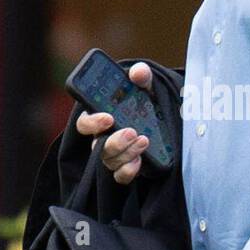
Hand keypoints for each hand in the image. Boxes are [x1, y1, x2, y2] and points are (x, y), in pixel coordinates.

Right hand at [75, 61, 152, 184]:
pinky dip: (129, 170)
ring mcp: (113, 155)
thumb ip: (141, 76)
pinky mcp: (125, 167)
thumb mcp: (145, 86)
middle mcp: (102, 138)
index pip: (85, 124)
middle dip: (114, 141)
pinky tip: (140, 161)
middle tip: (132, 132)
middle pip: (98, 146)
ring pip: (110, 160)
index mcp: (99, 118)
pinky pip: (120, 176)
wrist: (164, 120)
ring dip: (127, 152)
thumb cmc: (144, 101)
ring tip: (144, 141)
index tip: (108, 118)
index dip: (93, 122)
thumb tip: (138, 73)